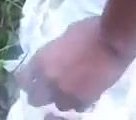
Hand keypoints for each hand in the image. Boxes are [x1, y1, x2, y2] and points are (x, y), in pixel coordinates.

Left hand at [16, 17, 132, 112]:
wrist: (113, 40)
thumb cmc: (89, 29)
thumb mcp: (64, 37)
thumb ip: (54, 51)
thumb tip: (54, 57)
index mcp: (41, 60)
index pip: (22, 79)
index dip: (27, 80)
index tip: (32, 79)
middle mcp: (49, 79)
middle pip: (34, 99)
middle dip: (40, 94)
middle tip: (50, 88)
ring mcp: (66, 92)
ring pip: (57, 105)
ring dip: (62, 98)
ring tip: (71, 89)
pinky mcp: (85, 100)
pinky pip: (77, 107)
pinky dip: (80, 101)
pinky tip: (85, 92)